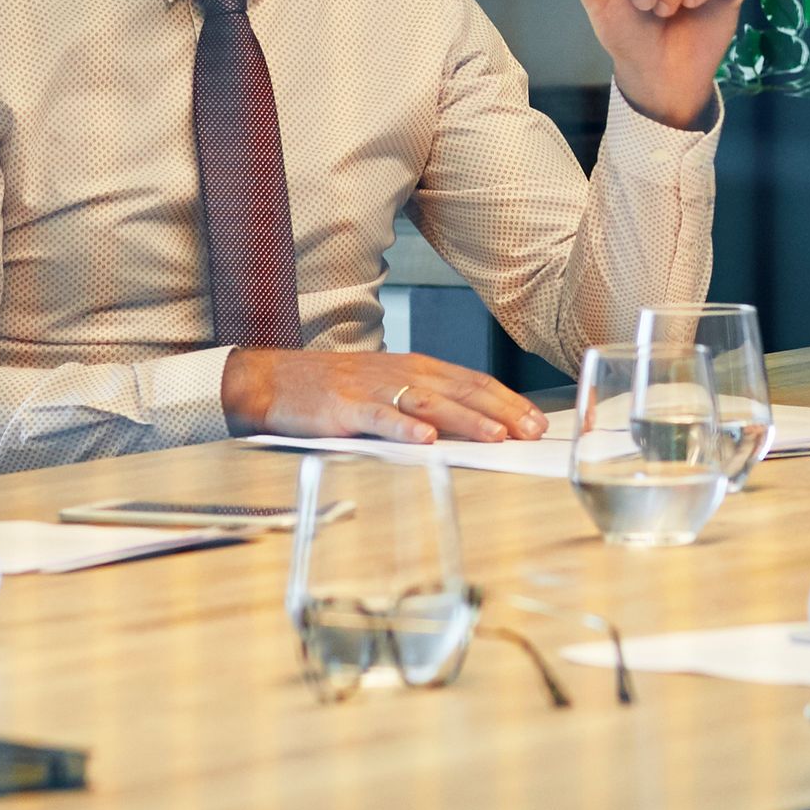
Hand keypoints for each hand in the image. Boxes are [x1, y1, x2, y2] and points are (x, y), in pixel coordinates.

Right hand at [224, 348, 547, 442]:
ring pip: (429, 404)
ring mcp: (374, 389)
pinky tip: (426, 441)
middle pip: (461, 390)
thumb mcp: (388, 389)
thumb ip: (425, 405)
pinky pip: (380, 419)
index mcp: (416, 368)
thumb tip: (472, 431)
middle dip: (501, 411)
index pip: (473, 382)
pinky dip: (405, 429)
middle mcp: (402, 373)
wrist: (273, 381)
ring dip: (466, 420)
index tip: (536, 421)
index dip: (507, 401)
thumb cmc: (333, 389)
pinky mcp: (346, 408)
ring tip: (495, 436)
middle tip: (531, 431)